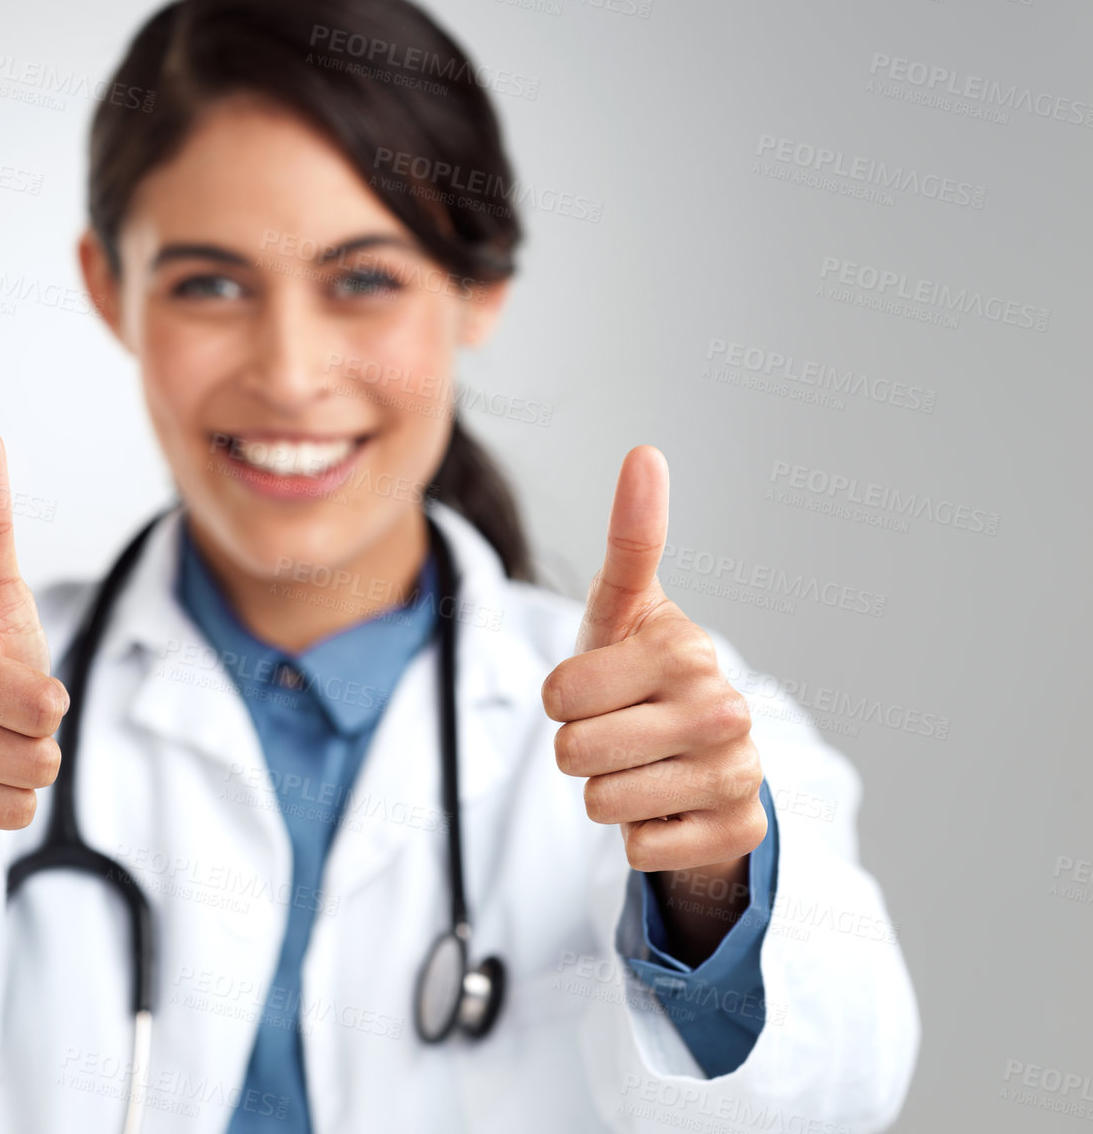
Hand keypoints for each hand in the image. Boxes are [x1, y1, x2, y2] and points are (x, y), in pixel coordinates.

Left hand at [541, 446, 765, 951]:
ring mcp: (739, 772)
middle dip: (578, 750)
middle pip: (576, 754)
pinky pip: (641, 849)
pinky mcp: (740, 830)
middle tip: (615, 732)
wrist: (693, 754)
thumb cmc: (638, 674)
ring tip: (638, 766)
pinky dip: (637, 837)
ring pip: (603, 805)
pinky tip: (666, 807)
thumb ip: (630, 539)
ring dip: (603, 794)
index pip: (561, 695)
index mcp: (686, 651)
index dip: (561, 697)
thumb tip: (645, 453)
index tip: (593, 687)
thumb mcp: (623, 611)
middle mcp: (724, 709)